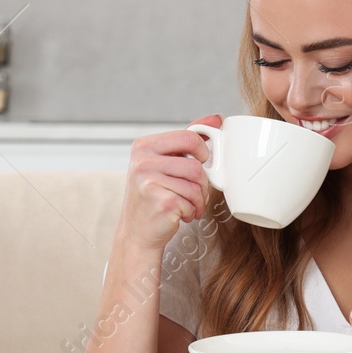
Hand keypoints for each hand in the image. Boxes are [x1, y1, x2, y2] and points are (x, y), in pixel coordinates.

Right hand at [116, 113, 221, 251]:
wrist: (137, 233)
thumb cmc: (153, 197)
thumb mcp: (163, 163)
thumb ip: (186, 141)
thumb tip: (215, 119)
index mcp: (144, 146)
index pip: (188, 137)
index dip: (202, 151)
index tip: (199, 161)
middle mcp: (142, 162)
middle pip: (195, 165)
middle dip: (201, 181)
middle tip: (194, 189)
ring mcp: (150, 182)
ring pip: (196, 185)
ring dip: (198, 200)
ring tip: (185, 204)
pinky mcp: (162, 202)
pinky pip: (193, 202)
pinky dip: (192, 211)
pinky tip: (178, 214)